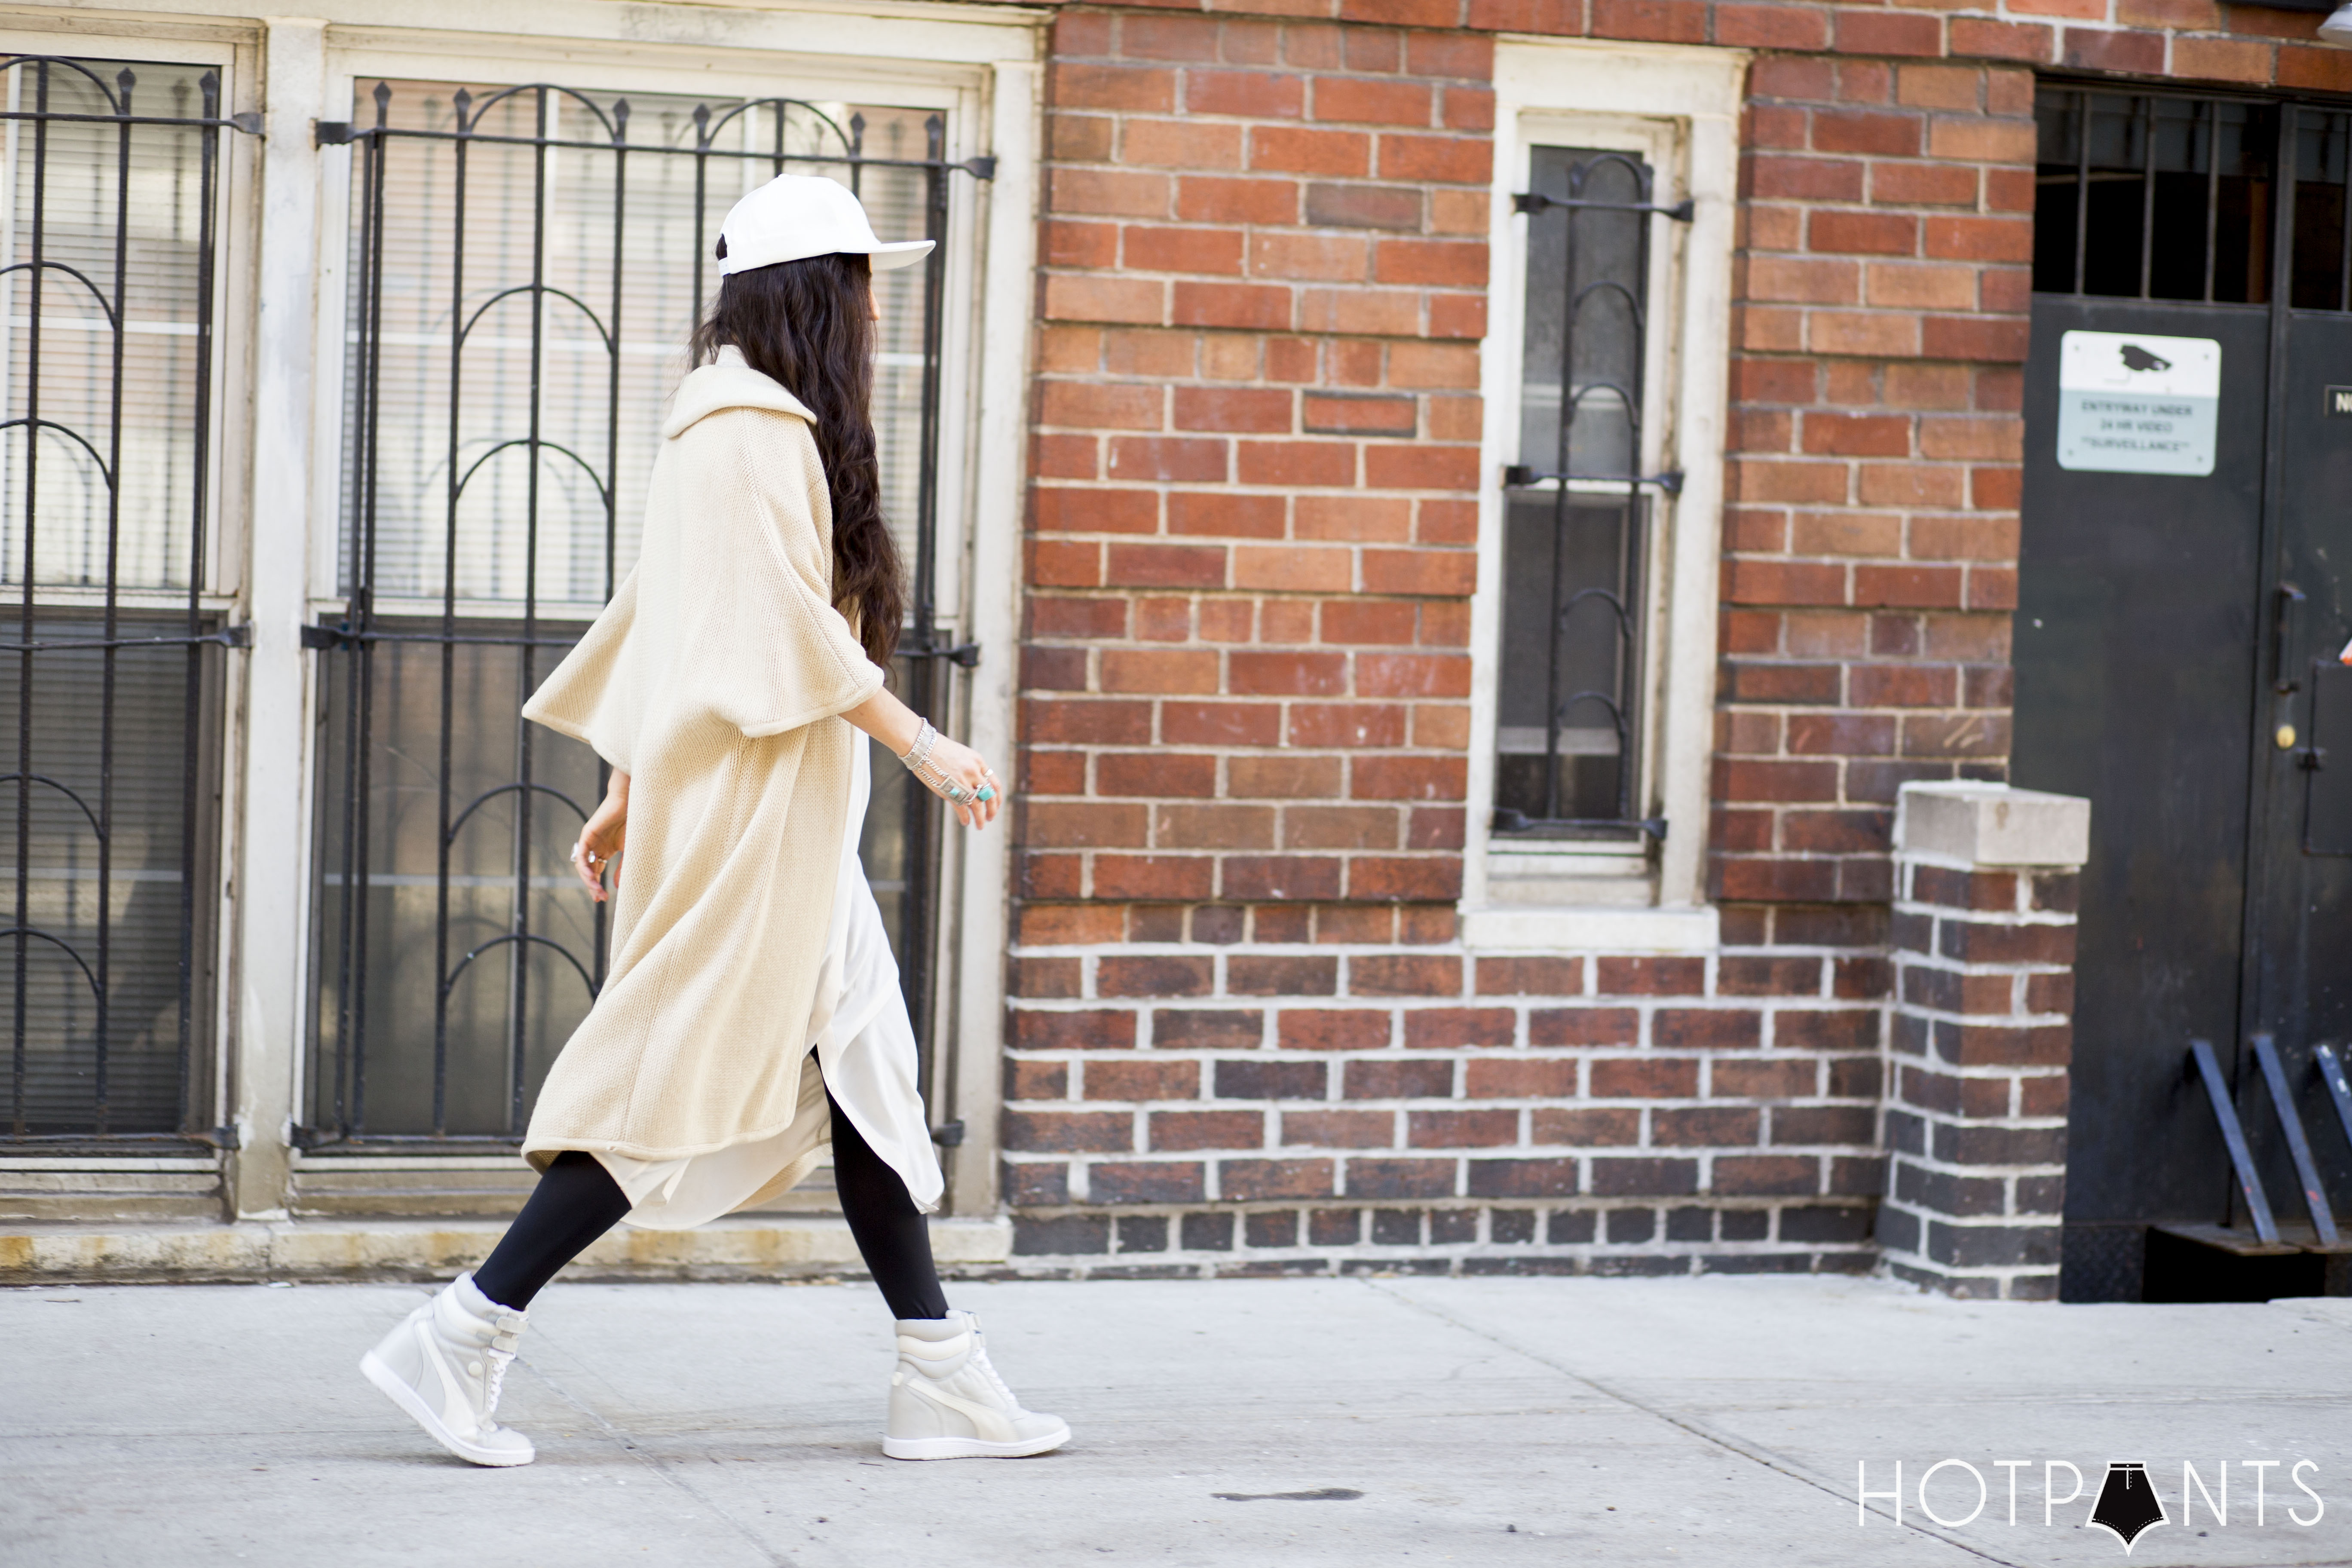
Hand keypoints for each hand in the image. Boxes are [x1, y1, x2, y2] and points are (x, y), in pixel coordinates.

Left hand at [572, 771, 628, 901]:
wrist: (632, 803)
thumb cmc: (635, 823)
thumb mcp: (630, 852)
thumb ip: (622, 868)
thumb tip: (616, 887)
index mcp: (607, 850)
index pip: (598, 872)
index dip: (598, 885)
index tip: (602, 898)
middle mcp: (597, 847)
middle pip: (590, 871)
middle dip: (593, 886)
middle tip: (599, 898)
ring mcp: (591, 841)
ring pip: (584, 866)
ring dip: (589, 880)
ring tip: (596, 890)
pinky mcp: (587, 835)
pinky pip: (582, 855)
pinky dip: (585, 867)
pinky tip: (591, 878)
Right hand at [918, 733, 1002, 829]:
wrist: (921, 745)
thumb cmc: (938, 749)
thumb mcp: (962, 754)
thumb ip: (971, 769)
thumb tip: (975, 786)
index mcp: (978, 761)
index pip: (995, 784)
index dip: (997, 797)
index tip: (996, 805)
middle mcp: (973, 771)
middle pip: (989, 796)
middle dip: (992, 810)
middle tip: (990, 818)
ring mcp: (962, 781)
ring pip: (978, 805)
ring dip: (980, 818)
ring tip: (979, 825)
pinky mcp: (949, 790)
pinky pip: (962, 808)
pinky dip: (965, 817)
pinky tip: (965, 822)